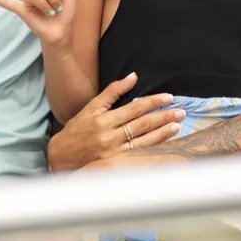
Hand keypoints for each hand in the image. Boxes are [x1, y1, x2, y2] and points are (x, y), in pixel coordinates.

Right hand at [47, 73, 185, 171]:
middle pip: (142, 124)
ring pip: (143, 141)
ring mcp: (113, 152)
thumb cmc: (77, 129)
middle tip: (180, 111)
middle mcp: (109, 135)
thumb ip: (113, 91)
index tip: (168, 97)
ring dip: (162, 133)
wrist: (60, 158)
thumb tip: (133, 76)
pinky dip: (153, 149)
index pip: (134, 108)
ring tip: (177, 125)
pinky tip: (165, 144)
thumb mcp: (91, 107)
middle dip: (163, 117)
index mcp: (103, 119)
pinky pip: (138, 156)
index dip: (153, 102)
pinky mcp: (115, 165)